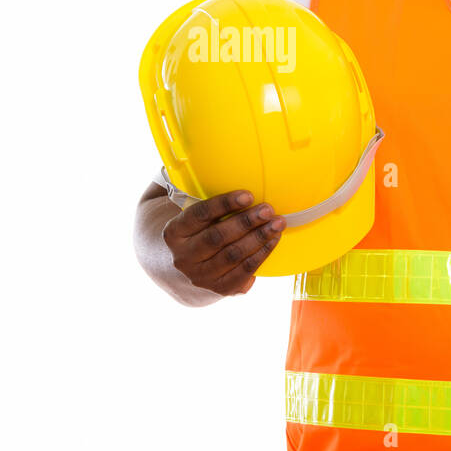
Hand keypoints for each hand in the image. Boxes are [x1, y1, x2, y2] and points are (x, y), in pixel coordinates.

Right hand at [161, 190, 286, 295]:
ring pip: (233, 256)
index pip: (199, 215)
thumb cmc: (190, 232)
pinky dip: (261, 255)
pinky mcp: (218, 290)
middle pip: (218, 237)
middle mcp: (183, 258)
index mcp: (172, 233)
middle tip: (269, 209)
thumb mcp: (184, 214)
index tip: (248, 194)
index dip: (224, 204)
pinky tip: (272, 241)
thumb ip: (195, 193)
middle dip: (247, 222)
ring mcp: (200, 277)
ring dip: (259, 238)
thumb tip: (215, 160)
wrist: (177, 271)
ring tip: (277, 223)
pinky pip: (244, 272)